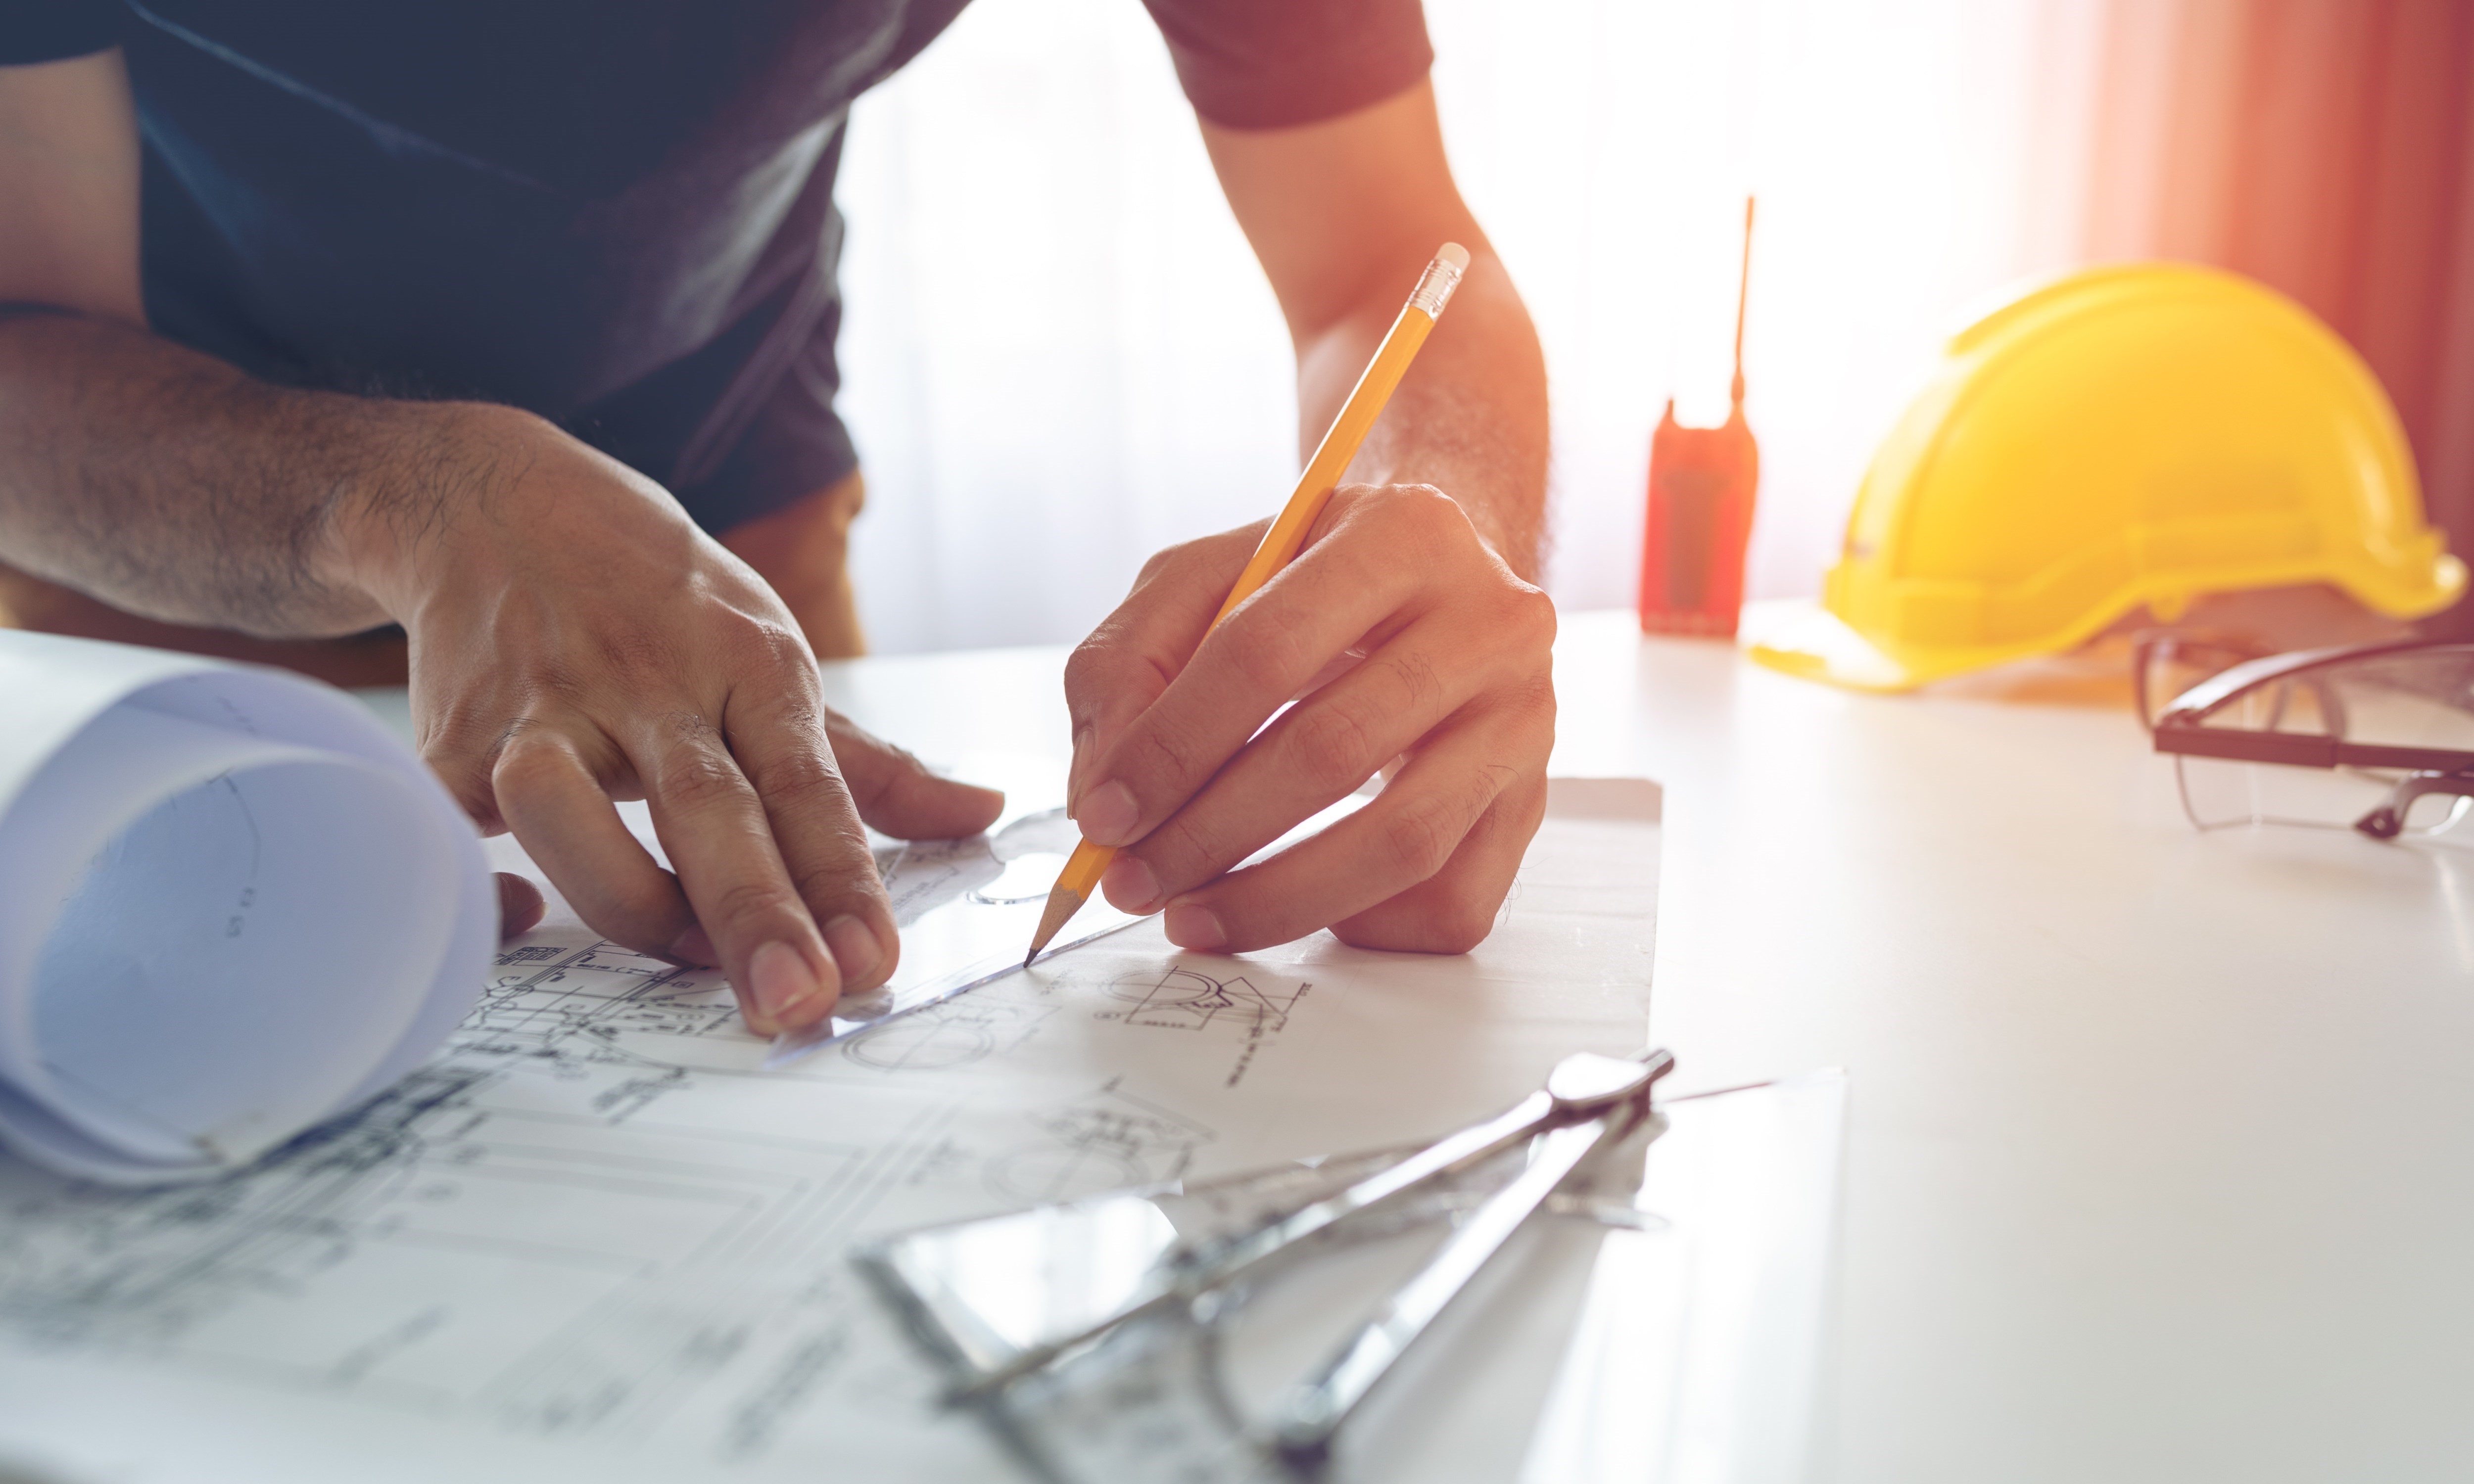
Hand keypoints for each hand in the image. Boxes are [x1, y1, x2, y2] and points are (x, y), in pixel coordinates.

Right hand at [348, 406, 1002, 1032]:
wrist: (493, 503)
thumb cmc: (656, 598)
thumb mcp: (770, 652)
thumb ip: (868, 763)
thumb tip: (982, 813)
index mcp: (746, 662)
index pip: (806, 785)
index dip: (842, 880)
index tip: (872, 966)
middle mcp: (648, 682)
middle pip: (706, 805)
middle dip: (755, 911)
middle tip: (797, 1002)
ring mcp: (542, 706)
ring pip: (566, 808)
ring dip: (625, 897)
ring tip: (683, 957)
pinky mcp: (448, 735)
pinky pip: (464, 831)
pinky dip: (489, 890)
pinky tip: (530, 915)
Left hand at [1064, 484, 1553, 954]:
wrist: (1433, 588)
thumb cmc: (1306, 587)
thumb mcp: (1203, 578)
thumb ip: (1127, 664)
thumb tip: (1103, 795)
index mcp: (1406, 533)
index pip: (1266, 651)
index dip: (1171, 745)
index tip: (1103, 817)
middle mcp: (1491, 621)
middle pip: (1333, 751)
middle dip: (1209, 835)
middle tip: (1133, 883)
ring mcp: (1525, 719)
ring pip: (1403, 842)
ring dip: (1276, 899)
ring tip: (1191, 918)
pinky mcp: (1533, 803)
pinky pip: (1452, 901)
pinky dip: (1361, 924)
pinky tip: (1293, 905)